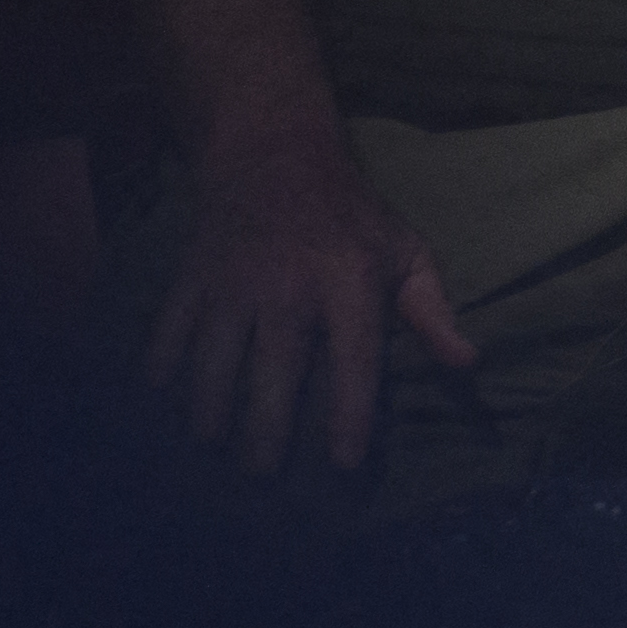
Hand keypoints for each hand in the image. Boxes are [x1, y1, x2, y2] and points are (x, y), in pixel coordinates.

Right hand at [145, 116, 473, 477]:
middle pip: (272, 376)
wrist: (272, 153)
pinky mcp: (191, 278)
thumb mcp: (404, 251)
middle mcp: (288, 288)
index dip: (349, 416)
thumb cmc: (349, 215)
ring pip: (211, 363)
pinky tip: (163, 397)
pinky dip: (160, 367)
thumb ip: (432, 311)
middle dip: (265, 434)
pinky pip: (168, 332)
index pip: (352, 362)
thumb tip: (466, 362)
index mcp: (349, 283)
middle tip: (263, 474)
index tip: (345, 464)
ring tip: (213, 442)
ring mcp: (233, 284)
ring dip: (208, 411)